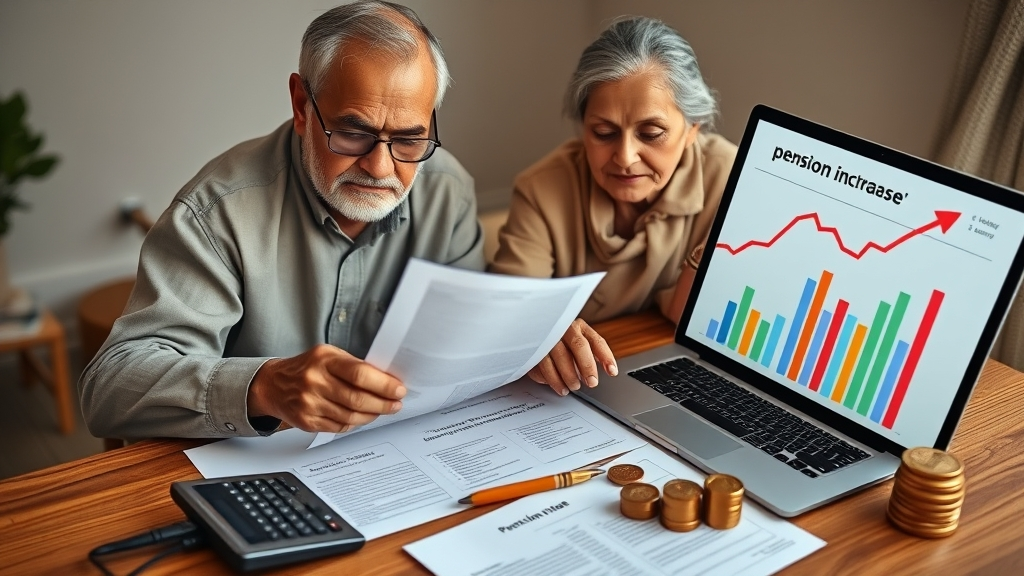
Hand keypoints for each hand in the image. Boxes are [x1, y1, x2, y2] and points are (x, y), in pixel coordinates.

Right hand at [247, 344, 405, 432]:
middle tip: (395, 404)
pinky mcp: (307, 421)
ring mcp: (309, 403)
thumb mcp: (329, 356)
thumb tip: (386, 380)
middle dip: (383, 404)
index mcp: (324, 360)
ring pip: (351, 416)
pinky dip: (355, 423)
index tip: (398, 390)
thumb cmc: (307, 368)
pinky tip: (361, 416)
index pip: (360, 374)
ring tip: (381, 410)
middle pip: (357, 398)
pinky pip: (339, 426)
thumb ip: (354, 366)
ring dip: (371, 415)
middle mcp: (314, 382)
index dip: (383, 385)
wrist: (274, 385)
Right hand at [527, 318, 617, 395]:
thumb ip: (591, 355)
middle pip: (578, 345)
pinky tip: (559, 386)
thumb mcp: (577, 345)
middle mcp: (563, 328)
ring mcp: (547, 336)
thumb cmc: (559, 343)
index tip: (612, 372)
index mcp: (578, 327)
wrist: (531, 332)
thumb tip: (608, 370)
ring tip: (573, 387)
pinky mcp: (532, 348)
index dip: (606, 356)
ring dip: (568, 375)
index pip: (596, 341)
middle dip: (587, 366)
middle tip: (592, 382)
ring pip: (559, 355)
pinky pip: (542, 364)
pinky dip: (552, 378)